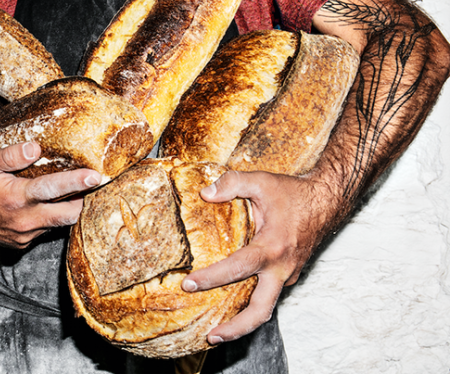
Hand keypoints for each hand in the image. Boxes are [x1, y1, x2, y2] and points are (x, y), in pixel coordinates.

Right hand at [0, 141, 101, 248]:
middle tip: (93, 185)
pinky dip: (50, 218)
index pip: (54, 189)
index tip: (96, 176)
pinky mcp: (20, 243)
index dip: (78, 182)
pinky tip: (47, 205)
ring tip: (74, 193)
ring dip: (67, 210)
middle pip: (67, 215)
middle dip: (84, 200)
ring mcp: (22, 236)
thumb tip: (36, 148)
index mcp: (15, 198)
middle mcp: (23, 221)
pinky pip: (44, 230)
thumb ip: (11, 155)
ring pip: (57, 224)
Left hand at [180, 169, 332, 343]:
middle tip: (211, 335)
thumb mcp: (261, 181)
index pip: (238, 269)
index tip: (189, 284)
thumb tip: (205, 194)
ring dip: (242, 323)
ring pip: (265, 308)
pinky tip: (229, 305)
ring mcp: (286, 275)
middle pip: (260, 310)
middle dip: (236, 328)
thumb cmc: (294, 193)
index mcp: (273, 248)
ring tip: (216, 332)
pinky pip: (267, 296)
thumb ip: (232, 183)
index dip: (211, 278)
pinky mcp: (287, 276)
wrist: (327, 201)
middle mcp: (281, 268)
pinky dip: (249, 304)